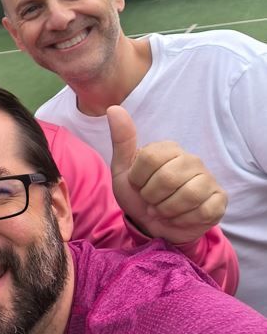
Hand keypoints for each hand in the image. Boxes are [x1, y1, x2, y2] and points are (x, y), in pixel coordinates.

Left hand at [107, 105, 227, 243]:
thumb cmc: (138, 195)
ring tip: (163, 210)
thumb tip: (114, 109)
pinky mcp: (219, 200)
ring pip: (188, 195)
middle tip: (151, 200)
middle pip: (168, 178)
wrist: (152, 225)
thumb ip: (121, 140)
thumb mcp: (123, 170)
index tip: (138, 185)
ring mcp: (208, 179)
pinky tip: (180, 217)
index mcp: (168, 149)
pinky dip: (184, 219)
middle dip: (151, 197)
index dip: (138, 179)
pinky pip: (203, 211)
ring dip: (167, 210)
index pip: (149, 158)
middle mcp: (192, 159)